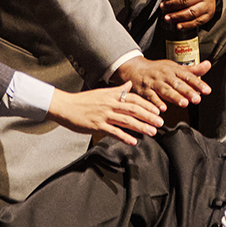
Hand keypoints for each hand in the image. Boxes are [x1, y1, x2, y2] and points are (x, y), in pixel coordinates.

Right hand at [48, 85, 167, 143]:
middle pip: (133, 110)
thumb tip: (129, 85)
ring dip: (141, 127)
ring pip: (126, 121)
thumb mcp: (101, 92)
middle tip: (160, 123)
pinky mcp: (97, 126)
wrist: (65, 106)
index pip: (133, 99)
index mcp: (112, 96)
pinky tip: (133, 142)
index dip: (147, 105)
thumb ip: (117, 90)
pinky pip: (114, 132)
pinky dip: (124, 137)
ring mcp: (104, 115)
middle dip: (148, 116)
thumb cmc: (82, 100)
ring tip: (152, 132)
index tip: (157, 111)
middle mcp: (110, 104)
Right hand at [116, 55, 210, 107]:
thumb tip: (208, 65)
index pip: (188, 76)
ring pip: (165, 90)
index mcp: (174, 70)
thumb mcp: (175, 67)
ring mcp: (154, 83)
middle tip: (196, 99)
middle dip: (187, 91)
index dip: (198, 83)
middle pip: (177, 84)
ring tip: (183, 103)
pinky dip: (156, 103)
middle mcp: (165, 76)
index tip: (207, 90)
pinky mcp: (145, 91)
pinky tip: (162, 109)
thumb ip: (192, 70)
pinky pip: (151, 97)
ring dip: (174, 97)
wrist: (134, 69)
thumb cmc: (158, 70)